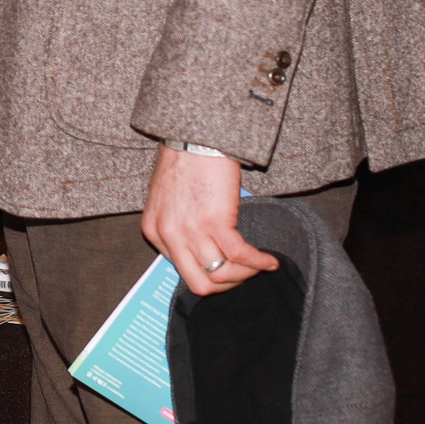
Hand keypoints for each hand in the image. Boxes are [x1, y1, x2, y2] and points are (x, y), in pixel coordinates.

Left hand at [141, 146, 277, 295]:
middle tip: (244, 274)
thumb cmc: (185, 164)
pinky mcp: (215, 222)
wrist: (195, 138)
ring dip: (246, 274)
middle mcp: (169, 236)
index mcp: (155, 232)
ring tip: (259, 264)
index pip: (183, 273)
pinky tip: (270, 260)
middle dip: (228, 285)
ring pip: (222, 275)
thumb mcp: (168, 203)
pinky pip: (241, 256)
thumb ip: (177, 229)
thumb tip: (202, 253)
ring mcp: (191, 231)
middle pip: (200, 284)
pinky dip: (260, 262)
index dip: (211, 274)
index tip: (228, 267)